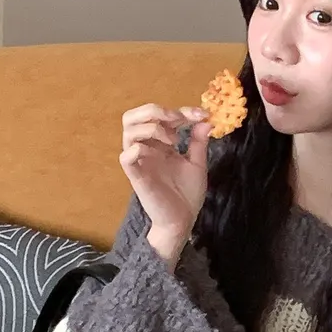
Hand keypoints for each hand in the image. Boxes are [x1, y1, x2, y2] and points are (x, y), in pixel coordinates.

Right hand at [119, 103, 212, 243]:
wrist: (183, 220)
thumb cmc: (186, 194)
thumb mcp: (197, 163)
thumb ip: (198, 142)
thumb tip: (205, 120)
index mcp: (158, 144)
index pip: (160, 116)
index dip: (181, 111)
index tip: (201, 115)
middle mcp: (146, 149)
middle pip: (132, 117)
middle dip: (154, 111)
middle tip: (176, 120)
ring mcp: (140, 162)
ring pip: (128, 131)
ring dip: (151, 127)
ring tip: (172, 140)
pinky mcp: (137, 177)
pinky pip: (126, 157)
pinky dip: (139, 148)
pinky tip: (160, 153)